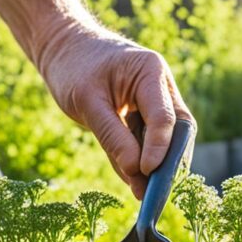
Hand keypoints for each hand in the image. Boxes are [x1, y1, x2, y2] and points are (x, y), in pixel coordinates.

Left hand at [37, 25, 192, 199]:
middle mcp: (161, 87)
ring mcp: (155, 101)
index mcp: (151, 72)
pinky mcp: (144, 116)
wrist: (63, 49)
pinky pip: (147, 143)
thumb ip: (112, 137)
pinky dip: (141, 162)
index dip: (159, 148)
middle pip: (178, 131)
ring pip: (166, 141)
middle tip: (156, 192)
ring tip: (143, 193)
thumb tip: (137, 172)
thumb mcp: (86, 102)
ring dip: (157, 167)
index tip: (146, 174)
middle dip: (169, 162)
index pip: (165, 117)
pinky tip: (134, 183)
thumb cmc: (73, 68)